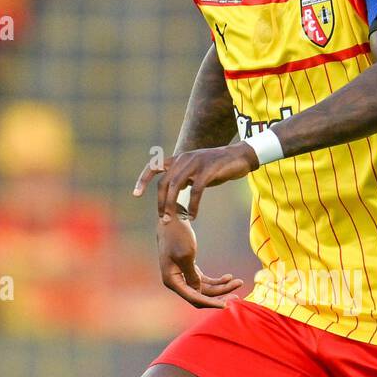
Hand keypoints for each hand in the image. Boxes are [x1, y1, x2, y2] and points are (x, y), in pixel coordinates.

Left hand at [134, 142, 257, 222]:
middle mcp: (184, 158)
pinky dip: (193, 205)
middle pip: (164, 182)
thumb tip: (174, 193)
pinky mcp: (208, 170)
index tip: (136, 194)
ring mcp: (195, 163)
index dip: (143, 179)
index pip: (154, 166)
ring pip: (176, 186)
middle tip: (163, 219)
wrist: (241, 156)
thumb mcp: (197, 171)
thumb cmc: (218, 166)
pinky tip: (193, 216)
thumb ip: (185, 179)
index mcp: (179, 159)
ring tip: (173, 220)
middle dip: (161, 203)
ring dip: (172, 205)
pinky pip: (196, 190)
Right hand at [152, 211, 243, 309]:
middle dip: (220, 295)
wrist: (173, 218)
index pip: (194, 298)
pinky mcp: (190, 269)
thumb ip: (192, 276)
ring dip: (222, 287)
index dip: (211, 303)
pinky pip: (205, 280)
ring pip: (205, 288)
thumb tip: (198, 292)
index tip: (227, 306)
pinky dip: (217, 280)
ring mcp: (183, 276)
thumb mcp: (186, 255)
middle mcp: (176, 281)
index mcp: (172, 281)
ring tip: (239, 282)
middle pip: (201, 295)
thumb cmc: (177, 235)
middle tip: (238, 295)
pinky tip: (229, 277)